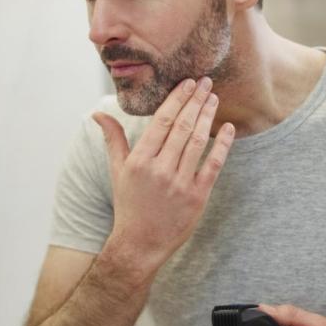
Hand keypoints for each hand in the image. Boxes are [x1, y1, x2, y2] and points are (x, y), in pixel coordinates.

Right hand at [92, 77, 234, 274]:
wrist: (140, 244)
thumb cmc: (128, 204)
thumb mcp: (117, 170)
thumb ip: (113, 139)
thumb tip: (98, 113)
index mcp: (140, 161)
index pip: (162, 121)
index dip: (177, 99)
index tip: (187, 83)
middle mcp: (160, 170)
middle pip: (182, 127)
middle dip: (195, 101)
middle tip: (205, 82)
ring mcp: (180, 184)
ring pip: (197, 142)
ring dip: (207, 117)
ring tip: (213, 98)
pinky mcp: (198, 197)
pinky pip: (213, 165)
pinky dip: (222, 145)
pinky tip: (227, 127)